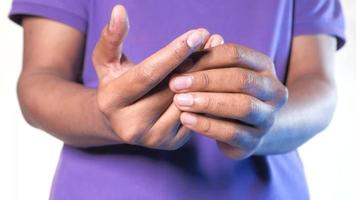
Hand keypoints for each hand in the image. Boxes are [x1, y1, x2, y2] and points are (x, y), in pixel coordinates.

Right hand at [92, 5, 222, 149]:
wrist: (118, 122)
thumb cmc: (115, 85)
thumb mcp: (106, 61)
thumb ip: (112, 37)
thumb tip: (119, 10)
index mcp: (112, 101)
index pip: (149, 74)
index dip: (174, 52)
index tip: (198, 33)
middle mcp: (131, 125)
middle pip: (172, 88)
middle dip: (193, 61)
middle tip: (210, 40)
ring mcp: (153, 138)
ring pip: (188, 102)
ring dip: (203, 77)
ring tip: (212, 55)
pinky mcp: (171, 144)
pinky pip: (196, 116)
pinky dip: (206, 96)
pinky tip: (211, 79)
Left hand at [169, 44, 287, 157]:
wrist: (247, 129)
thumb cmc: (227, 94)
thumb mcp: (221, 75)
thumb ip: (207, 62)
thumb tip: (188, 44)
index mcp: (264, 67)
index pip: (236, 54)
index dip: (206, 57)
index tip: (179, 64)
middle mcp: (274, 92)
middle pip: (241, 79)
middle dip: (205, 80)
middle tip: (175, 84)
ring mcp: (268, 118)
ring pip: (242, 106)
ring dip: (207, 102)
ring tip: (179, 101)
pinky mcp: (255, 141)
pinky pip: (232, 133)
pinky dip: (207, 125)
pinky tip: (186, 119)